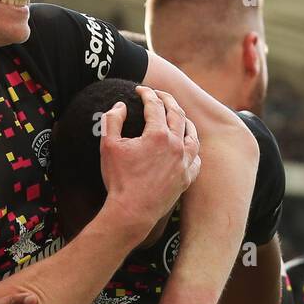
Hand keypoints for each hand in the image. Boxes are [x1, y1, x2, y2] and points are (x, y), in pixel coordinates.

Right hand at [101, 86, 199, 242]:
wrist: (131, 213)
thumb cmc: (118, 180)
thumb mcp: (108, 146)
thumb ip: (113, 120)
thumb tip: (122, 105)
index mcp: (157, 134)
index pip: (155, 105)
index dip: (147, 94)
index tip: (141, 90)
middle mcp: (176, 145)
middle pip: (177, 114)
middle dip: (168, 100)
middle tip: (159, 95)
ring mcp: (184, 163)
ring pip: (192, 135)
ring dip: (185, 121)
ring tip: (179, 116)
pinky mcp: (186, 179)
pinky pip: (196, 159)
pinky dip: (192, 149)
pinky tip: (188, 147)